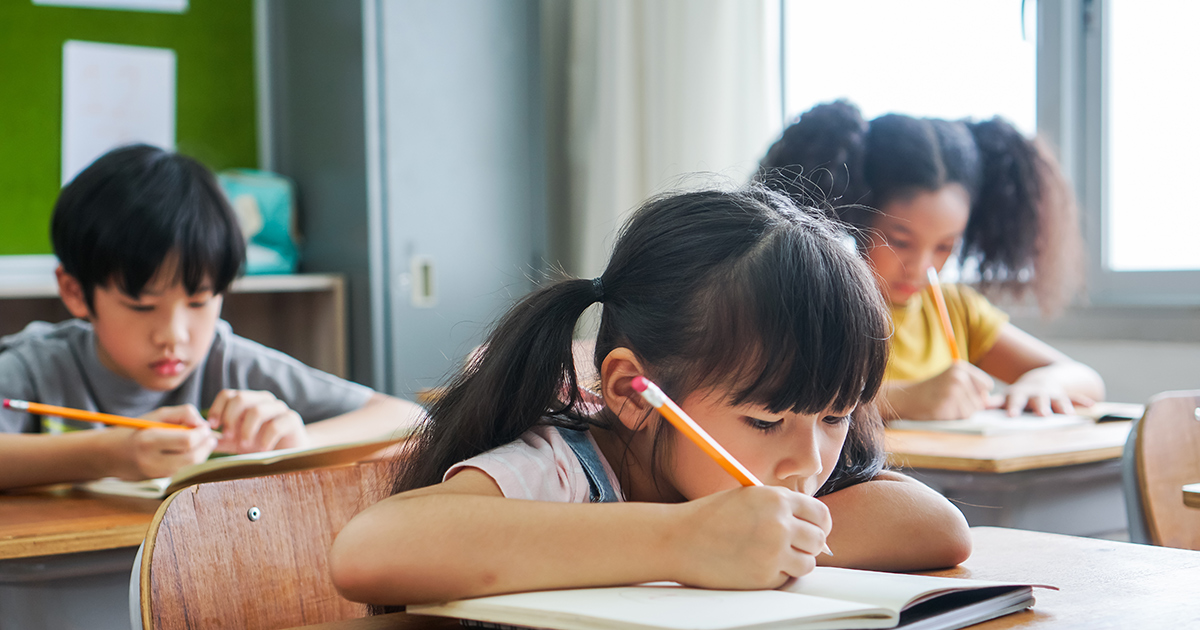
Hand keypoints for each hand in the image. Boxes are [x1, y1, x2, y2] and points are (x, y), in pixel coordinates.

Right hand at [104, 404, 216, 479]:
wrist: (108, 455)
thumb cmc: (135, 430)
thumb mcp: (157, 415)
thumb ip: (184, 414)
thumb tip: (204, 425)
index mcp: (149, 441)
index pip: (188, 441)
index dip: (202, 433)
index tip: (205, 426)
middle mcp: (152, 461)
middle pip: (193, 457)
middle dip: (206, 445)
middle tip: (209, 435)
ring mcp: (156, 475)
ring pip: (191, 466)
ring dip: (202, 453)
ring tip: (201, 441)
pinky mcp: (159, 481)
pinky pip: (184, 471)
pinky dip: (193, 460)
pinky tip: (190, 450)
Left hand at [209, 389, 308, 452]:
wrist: (290, 453)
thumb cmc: (261, 444)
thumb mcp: (236, 441)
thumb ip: (220, 438)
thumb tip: (199, 436)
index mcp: (249, 401)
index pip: (228, 394)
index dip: (217, 409)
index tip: (213, 426)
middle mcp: (263, 400)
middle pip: (241, 398)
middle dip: (230, 418)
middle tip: (227, 436)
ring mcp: (279, 409)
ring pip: (257, 410)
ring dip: (246, 430)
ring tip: (243, 446)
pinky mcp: (292, 420)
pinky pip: (276, 425)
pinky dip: (264, 439)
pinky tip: (261, 450)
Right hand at [672, 486, 830, 589]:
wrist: (679, 540)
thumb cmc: (710, 517)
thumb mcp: (748, 497)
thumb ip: (779, 507)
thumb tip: (809, 525)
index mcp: (776, 500)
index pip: (821, 514)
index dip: (820, 524)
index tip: (814, 530)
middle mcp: (779, 525)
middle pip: (818, 540)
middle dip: (809, 545)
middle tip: (793, 546)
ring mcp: (773, 553)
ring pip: (807, 564)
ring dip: (795, 562)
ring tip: (772, 556)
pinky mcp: (764, 577)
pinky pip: (785, 579)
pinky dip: (775, 575)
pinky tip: (754, 564)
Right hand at [892, 362, 993, 419]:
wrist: (906, 398)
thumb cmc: (932, 392)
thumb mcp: (954, 383)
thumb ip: (976, 390)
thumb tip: (995, 402)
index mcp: (961, 367)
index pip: (987, 386)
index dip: (976, 394)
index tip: (958, 392)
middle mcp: (959, 377)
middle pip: (980, 401)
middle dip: (967, 406)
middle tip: (947, 400)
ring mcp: (952, 391)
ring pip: (972, 412)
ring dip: (959, 414)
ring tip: (943, 405)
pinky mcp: (945, 405)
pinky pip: (960, 418)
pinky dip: (951, 418)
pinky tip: (939, 410)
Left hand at [999, 366, 1094, 415]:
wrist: (1038, 381)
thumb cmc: (1018, 396)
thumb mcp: (1004, 398)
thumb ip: (992, 404)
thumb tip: (975, 408)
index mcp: (1019, 394)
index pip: (1014, 401)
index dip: (1013, 408)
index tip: (1011, 417)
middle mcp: (1036, 394)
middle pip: (1038, 400)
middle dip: (1042, 407)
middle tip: (1044, 416)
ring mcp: (1052, 394)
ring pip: (1058, 399)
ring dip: (1063, 407)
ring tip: (1069, 416)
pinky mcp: (1065, 395)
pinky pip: (1074, 398)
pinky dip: (1082, 401)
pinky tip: (1091, 405)